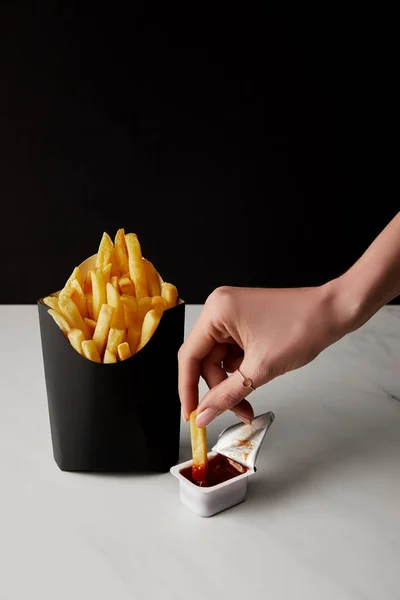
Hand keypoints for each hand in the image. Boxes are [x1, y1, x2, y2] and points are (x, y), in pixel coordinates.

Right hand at [178, 283, 348, 426]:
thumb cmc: (302, 327)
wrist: (334, 312)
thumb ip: (227, 394)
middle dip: (218, 389)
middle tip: (236, 412)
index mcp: (217, 311)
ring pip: (220, 360)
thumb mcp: (261, 368)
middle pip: (205, 360)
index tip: (191, 414)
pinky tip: (254, 381)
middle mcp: (219, 309)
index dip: (188, 388)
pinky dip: (241, 372)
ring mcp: (232, 315)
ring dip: (232, 383)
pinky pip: (232, 353)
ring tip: (249, 402)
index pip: (190, 356)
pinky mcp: (244, 322)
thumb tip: (204, 414)